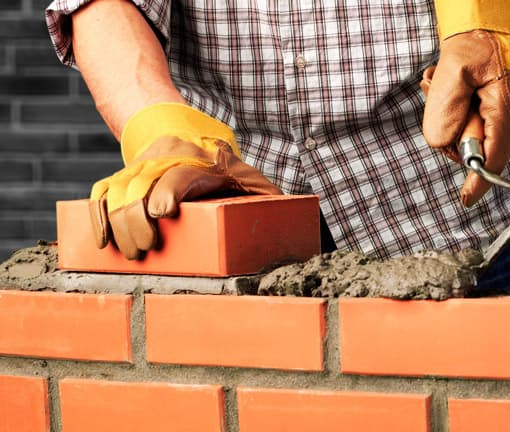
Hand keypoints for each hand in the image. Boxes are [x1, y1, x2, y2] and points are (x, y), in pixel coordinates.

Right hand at [89, 103, 280, 259]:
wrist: (199, 139)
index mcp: (207, 162)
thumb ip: (271, 203)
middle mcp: (171, 157)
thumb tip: (286, 223)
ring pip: (121, 187)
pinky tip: (101, 239)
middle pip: (144, 183)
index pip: (182, 172)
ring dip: (118, 221)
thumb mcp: (259, 186)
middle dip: (138, 219)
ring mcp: (147, 163)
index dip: (169, 190)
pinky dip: (98, 212)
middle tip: (144, 250)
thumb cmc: (235, 177)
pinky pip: (105, 189)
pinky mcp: (129, 172)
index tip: (161, 213)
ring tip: (129, 252)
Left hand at [421, 30, 509, 207]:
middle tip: (441, 93)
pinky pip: (476, 124)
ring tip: (447, 84)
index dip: (479, 181)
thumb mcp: (453, 71)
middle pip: (479, 148)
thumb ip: (445, 111)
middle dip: (454, 131)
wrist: (495, 22)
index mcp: (508, 108)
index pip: (495, 156)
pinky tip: (456, 88)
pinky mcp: (504, 111)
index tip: (466, 199)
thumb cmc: (477, 42)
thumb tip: (442, 144)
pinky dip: (461, 113)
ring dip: (453, 117)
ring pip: (474, 135)